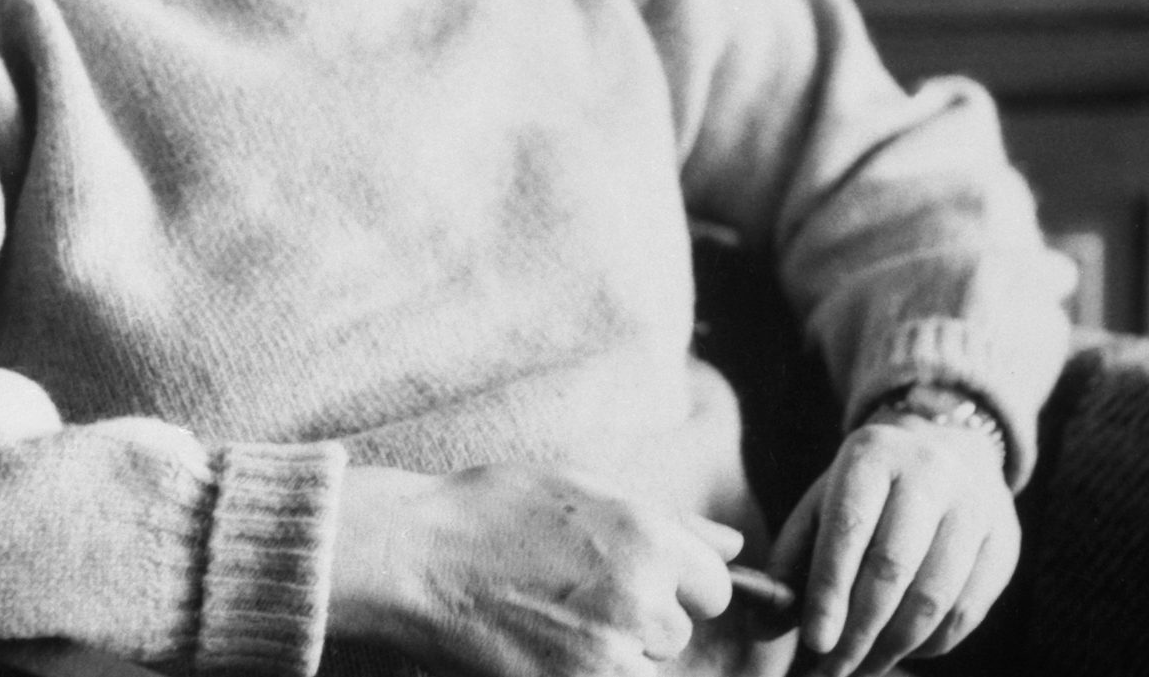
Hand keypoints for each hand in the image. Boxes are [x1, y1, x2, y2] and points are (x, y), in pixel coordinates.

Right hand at [330, 463, 743, 676]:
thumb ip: (669, 522)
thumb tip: (734, 547)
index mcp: (649, 537)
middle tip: (577, 602)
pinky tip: (548, 650)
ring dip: (614, 656)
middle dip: (641, 623)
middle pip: (676, 633)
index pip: (714, 587)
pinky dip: (587, 670)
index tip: (635, 582)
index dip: (679, 586)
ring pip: (646, 667)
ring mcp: (608, 655)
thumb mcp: (584, 489)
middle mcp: (641, 597)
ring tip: (556, 626)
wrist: (413, 558)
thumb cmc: (490, 512)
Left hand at [767, 417, 1018, 676]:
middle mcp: (931, 472)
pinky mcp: (1004, 543)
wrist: (949, 448)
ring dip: (892, 648)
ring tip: (859, 669)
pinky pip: (966, 612)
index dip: (830, 591)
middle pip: (893, 569)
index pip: (849, 529)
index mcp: (873, 454)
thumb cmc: (869, 491)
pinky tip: (901, 650)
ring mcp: (976, 507)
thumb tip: (769, 624)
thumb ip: (792, 560)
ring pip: (934, 598)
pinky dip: (929, 645)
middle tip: (830, 670)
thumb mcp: (823, 504)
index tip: (814, 641)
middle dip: (858, 633)